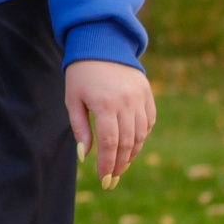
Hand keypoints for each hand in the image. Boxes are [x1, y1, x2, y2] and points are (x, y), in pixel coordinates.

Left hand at [65, 60, 154, 186]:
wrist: (102, 43)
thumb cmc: (81, 74)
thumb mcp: (73, 99)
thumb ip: (80, 128)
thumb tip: (85, 156)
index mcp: (104, 104)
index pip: (109, 144)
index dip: (108, 165)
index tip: (104, 180)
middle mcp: (126, 102)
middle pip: (127, 143)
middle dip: (119, 165)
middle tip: (112, 180)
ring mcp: (140, 97)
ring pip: (141, 135)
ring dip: (131, 154)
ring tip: (121, 166)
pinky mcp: (148, 93)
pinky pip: (149, 122)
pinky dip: (142, 136)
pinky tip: (132, 146)